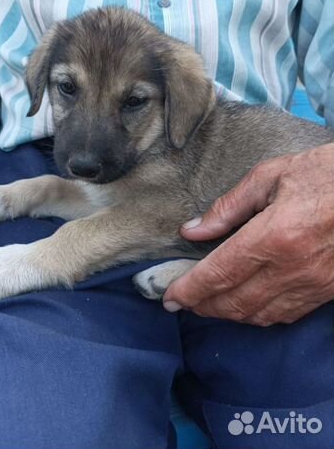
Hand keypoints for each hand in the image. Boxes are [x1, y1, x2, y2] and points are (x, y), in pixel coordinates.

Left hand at [163, 143, 333, 325]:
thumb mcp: (271, 176)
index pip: (219, 274)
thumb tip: (192, 230)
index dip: (190, 290)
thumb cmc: (324, 174)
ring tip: (207, 304)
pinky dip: (257, 315)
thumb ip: (228, 207)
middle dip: (203, 306)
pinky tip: (245, 305)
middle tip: (183, 301)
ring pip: (258, 315)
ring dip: (227, 314)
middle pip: (235, 302)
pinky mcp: (326, 291)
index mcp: (274, 236)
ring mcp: (312, 284)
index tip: (170, 297)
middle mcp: (292, 268)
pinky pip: (285, 315)